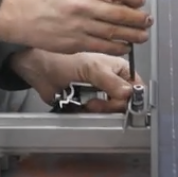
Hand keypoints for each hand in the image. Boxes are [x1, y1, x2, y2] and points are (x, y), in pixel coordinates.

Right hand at [0, 0, 151, 55]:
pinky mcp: (74, 43)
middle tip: (147, 19)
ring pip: (114, 32)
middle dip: (139, 18)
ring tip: (142, 34)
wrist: (19, 12)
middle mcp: (82, 5)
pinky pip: (102, 47)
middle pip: (120, 13)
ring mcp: (78, 26)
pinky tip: (125, 46)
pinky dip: (118, 47)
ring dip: (133, 35)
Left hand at [10, 49, 144, 112]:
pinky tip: (83, 107)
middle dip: (112, 106)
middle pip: (125, 103)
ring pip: (112, 112)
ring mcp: (101, 94)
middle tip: (98, 103)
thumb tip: (129, 94)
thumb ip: (111, 81)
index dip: (132, 97)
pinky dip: (91, 115)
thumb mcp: (91, 68)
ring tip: (88, 104)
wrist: (41, 70)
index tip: (122, 102)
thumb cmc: (65, 60)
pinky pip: (98, 116)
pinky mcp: (89, 105)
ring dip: (101, 111)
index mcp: (120, 68)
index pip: (136, 87)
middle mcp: (113, 81)